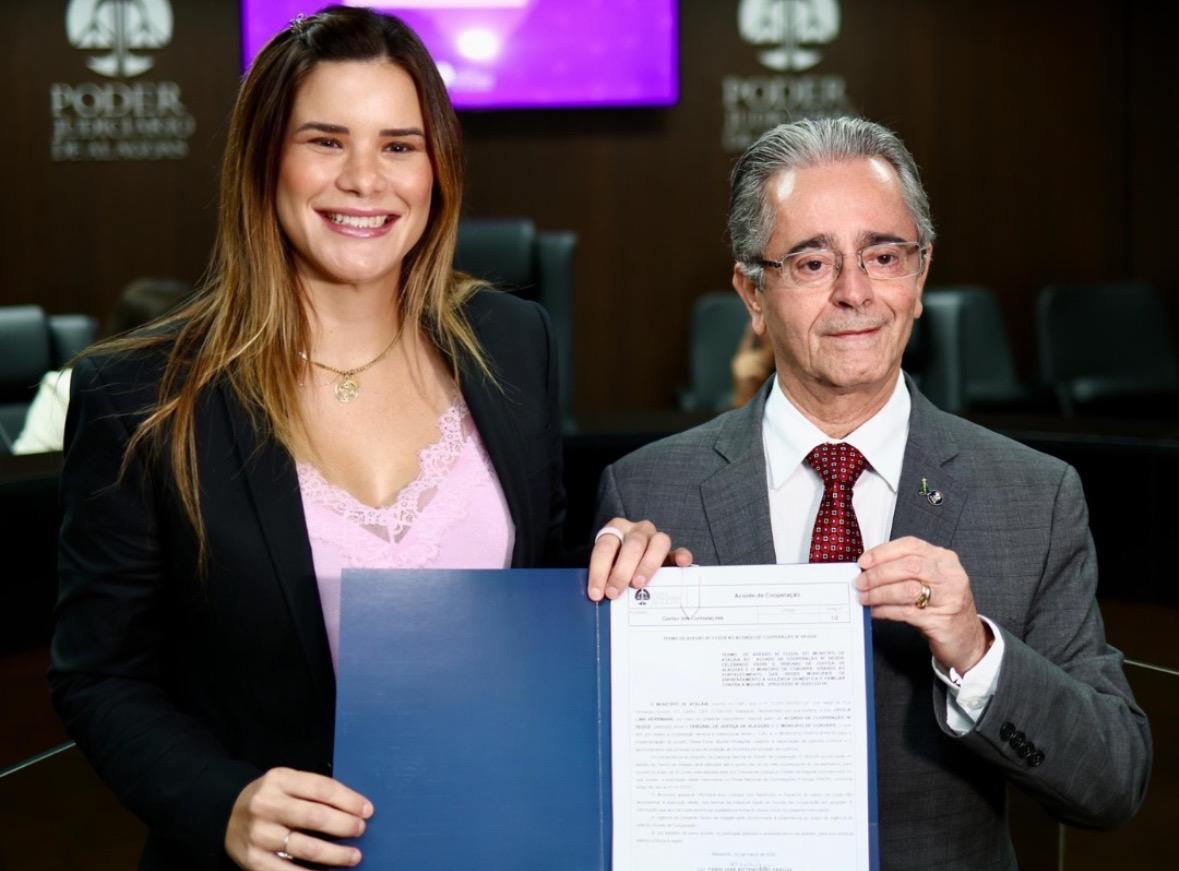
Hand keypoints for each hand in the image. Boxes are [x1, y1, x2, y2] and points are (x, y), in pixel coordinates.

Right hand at [225, 767, 371, 868]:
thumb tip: (356, 808)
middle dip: (345, 825)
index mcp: (279, 780)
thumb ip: (314, 791)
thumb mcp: (288, 783)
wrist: (226, 815)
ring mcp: (259, 835)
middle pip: (315, 817)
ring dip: (335, 854)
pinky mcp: (254, 861)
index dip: (349, 800)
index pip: (322, 788)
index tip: (368, 810)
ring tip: (353, 856)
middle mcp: (266, 805)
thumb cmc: (271, 798)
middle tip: (361, 830)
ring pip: (306, 847)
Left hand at [586, 518, 692, 601]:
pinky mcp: (672, 551)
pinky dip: (681, 556)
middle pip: (632, 544)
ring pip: (658, 543)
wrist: (630, 560)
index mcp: (615, 530)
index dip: (599, 571)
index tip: (596, 593)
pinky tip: (681, 563)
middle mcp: (637, 530)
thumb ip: (603, 578)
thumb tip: (597, 598)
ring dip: (648, 565)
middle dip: (622, 571)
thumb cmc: (615, 565)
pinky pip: (679, 550)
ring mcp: (655, 538)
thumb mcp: (606, 567)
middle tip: (614, 592)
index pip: (605, 547)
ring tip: (638, 584)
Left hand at [856, 536, 991, 673]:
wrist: (967, 638)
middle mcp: (950, 576)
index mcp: (944, 559)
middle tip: (860, 582)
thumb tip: (868, 568)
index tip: (863, 561)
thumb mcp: (930, 580)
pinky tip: (875, 611)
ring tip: (864, 597)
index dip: (883, 552)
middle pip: (909, 566)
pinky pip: (906, 612)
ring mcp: (948, 598)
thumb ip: (905, 569)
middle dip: (878, 574)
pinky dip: (885, 610)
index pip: (911, 546)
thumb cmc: (941, 605)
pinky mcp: (941, 620)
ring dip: (879, 593)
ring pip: (907, 589)